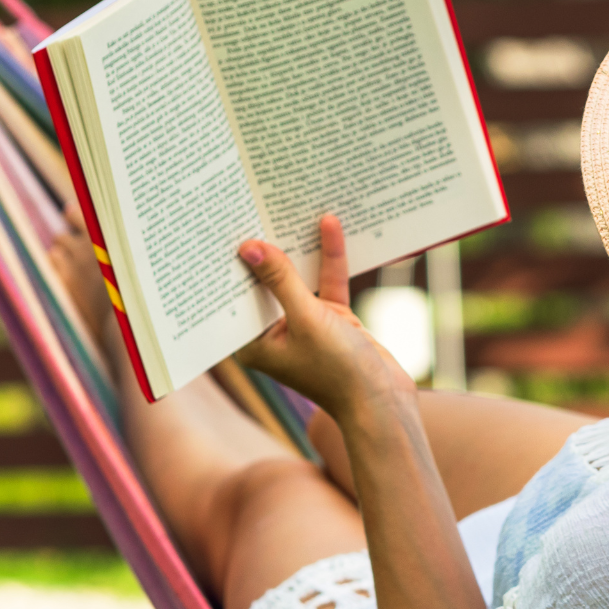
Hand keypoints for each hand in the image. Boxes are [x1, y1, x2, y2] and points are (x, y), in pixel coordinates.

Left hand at [236, 215, 410, 417]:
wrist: (384, 402)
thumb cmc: (338, 371)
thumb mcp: (307, 319)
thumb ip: (281, 281)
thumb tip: (251, 248)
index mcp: (253, 343)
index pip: (235, 296)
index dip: (230, 263)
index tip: (223, 227)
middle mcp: (275, 332)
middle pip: (266, 282)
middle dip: (266, 248)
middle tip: (253, 206)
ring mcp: (305, 325)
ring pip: (299, 278)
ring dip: (300, 249)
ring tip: (289, 208)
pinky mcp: (333, 320)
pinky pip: (327, 282)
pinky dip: (329, 258)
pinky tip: (329, 225)